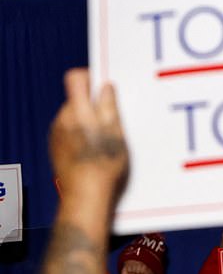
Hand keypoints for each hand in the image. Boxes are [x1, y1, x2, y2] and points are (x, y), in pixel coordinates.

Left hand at [49, 68, 128, 199]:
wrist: (85, 195)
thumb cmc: (103, 166)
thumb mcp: (115, 134)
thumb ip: (109, 107)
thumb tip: (106, 87)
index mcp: (78, 111)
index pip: (76, 78)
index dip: (89, 78)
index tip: (102, 88)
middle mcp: (63, 119)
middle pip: (76, 100)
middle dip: (93, 106)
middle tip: (111, 122)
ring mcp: (57, 134)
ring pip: (74, 118)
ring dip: (88, 124)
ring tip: (103, 142)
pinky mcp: (56, 148)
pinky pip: (69, 134)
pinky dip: (81, 138)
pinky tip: (92, 152)